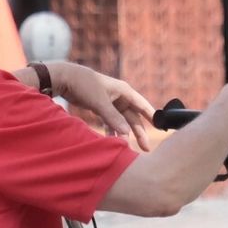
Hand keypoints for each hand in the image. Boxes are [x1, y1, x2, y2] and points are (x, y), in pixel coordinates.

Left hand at [43, 61, 157, 151]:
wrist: (65, 79)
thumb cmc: (84, 85)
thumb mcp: (100, 102)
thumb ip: (113, 118)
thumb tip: (126, 133)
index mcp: (124, 91)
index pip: (143, 106)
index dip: (152, 117)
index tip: (162, 128)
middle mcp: (120, 97)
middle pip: (133, 118)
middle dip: (139, 132)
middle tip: (145, 148)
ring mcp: (111, 102)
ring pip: (122, 121)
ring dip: (124, 133)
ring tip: (127, 148)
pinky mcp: (101, 107)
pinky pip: (110, 122)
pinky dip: (112, 130)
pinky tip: (113, 141)